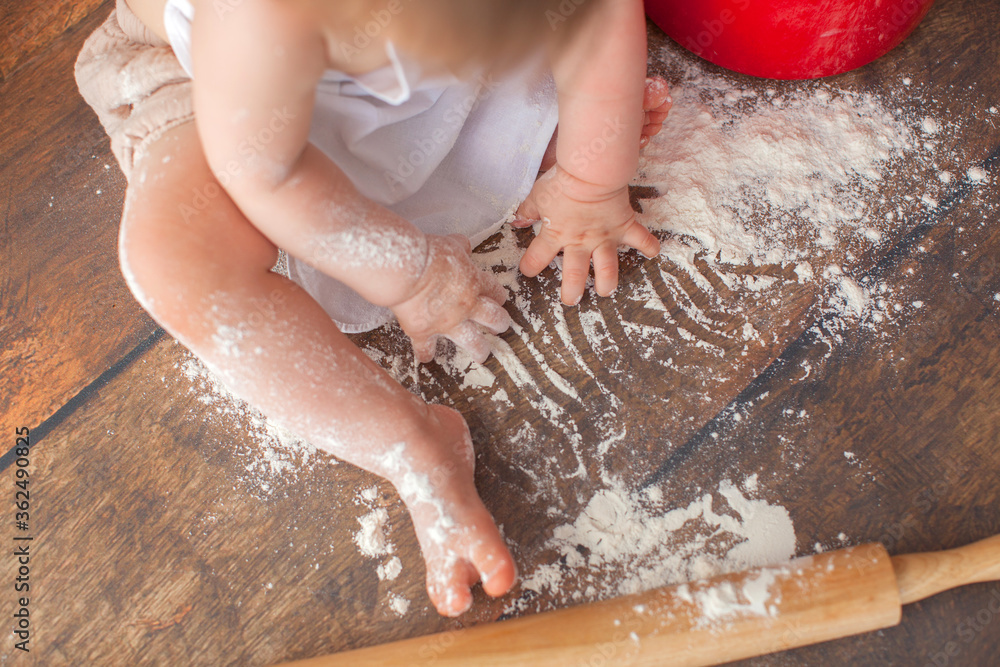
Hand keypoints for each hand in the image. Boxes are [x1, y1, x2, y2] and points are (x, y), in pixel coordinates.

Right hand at [391, 234, 510, 363]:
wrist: (406, 270)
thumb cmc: (427, 252)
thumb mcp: (450, 243)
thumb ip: (460, 246)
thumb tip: (465, 245)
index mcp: (474, 282)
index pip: (495, 291)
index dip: (499, 296)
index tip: (500, 300)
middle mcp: (467, 306)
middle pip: (493, 318)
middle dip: (499, 324)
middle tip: (500, 328)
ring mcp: (448, 322)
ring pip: (473, 342)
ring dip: (479, 350)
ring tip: (483, 356)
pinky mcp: (425, 332)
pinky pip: (427, 348)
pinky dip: (426, 353)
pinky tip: (427, 358)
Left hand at [514, 166, 659, 305]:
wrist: (592, 171)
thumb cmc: (563, 180)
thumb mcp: (537, 194)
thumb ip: (527, 210)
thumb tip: (517, 220)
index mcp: (556, 234)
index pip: (537, 258)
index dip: (530, 266)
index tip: (527, 271)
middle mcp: (580, 241)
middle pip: (575, 275)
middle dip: (572, 291)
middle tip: (570, 300)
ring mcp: (604, 236)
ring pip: (607, 268)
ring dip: (607, 282)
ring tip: (605, 291)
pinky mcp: (624, 225)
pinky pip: (640, 238)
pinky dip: (649, 246)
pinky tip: (653, 253)